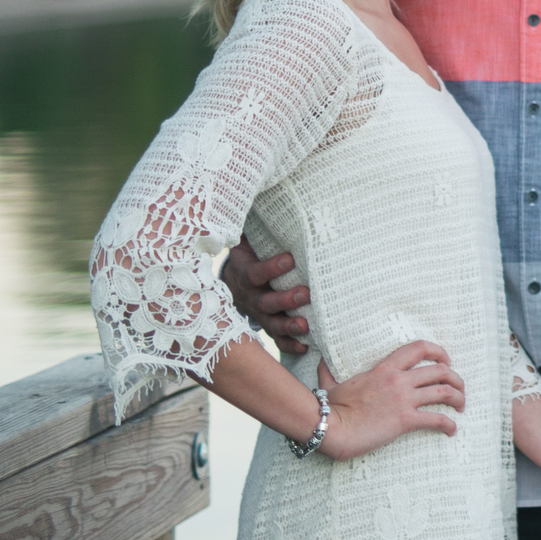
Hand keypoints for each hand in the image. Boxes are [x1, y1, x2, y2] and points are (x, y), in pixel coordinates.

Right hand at [221, 236, 310, 354]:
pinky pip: (277, 338)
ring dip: (289, 324)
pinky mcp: (267, 326)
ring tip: (307, 324)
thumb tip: (262, 193)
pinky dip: (290, 343)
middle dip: (286, 298)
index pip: (256, 272)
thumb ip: (254, 225)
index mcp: (244, 274)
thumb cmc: (251, 253)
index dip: (271, 267)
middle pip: (266, 301)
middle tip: (306, 293)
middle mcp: (250, 297)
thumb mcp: (248, 239)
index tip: (289, 258)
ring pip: (272, 323)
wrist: (233, 280)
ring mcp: (258, 314)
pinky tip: (306, 346)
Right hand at [314, 342, 464, 459]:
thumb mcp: (329, 383)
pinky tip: (452, 430)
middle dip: (456, 378)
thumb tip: (321, 359)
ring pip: (444, 392)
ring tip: (461, 406)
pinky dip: (448, 424)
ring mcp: (403, 399)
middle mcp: (398, 380)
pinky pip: (436, 419)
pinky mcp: (405, 420)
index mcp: (385, 368)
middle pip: (440, 371)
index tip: (446, 360)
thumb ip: (329, 369)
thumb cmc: (329, 408)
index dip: (438, 351)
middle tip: (459, 388)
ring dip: (458, 398)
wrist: (329, 428)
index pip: (419, 348)